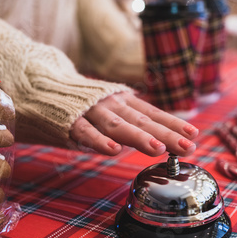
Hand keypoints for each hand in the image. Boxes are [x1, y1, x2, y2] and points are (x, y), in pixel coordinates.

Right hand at [70, 92, 198, 155]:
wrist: (42, 86)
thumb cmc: (82, 104)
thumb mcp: (111, 109)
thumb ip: (129, 122)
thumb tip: (159, 139)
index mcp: (123, 101)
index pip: (152, 113)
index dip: (173, 124)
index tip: (194, 135)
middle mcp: (112, 103)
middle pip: (142, 121)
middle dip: (167, 135)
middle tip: (188, 148)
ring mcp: (91, 111)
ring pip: (118, 125)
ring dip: (139, 138)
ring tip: (159, 150)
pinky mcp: (69, 121)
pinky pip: (85, 132)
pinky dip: (99, 141)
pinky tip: (114, 151)